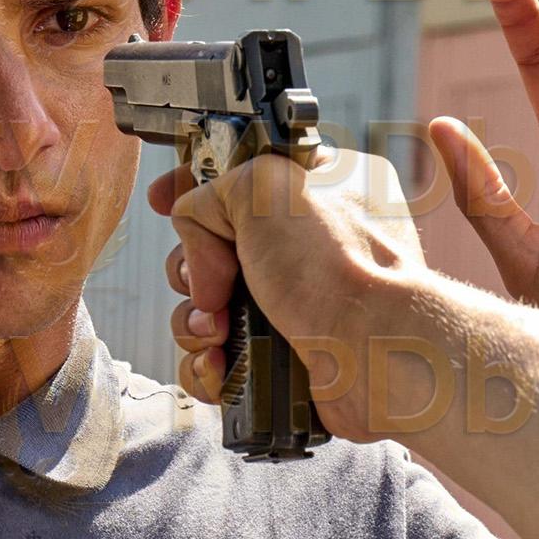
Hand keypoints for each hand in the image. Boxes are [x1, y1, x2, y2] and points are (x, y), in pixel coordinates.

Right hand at [151, 147, 429, 441]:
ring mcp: (298, 302)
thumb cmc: (337, 268)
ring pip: (210, 307)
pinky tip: (220, 366)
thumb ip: (215, 190)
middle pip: (215, 245)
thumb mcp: (264, 185)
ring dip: (195, 322)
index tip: (165, 198)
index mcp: (322, 187)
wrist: (374, 356)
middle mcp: (311, 244)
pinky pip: (223, 358)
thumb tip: (201, 242)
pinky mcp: (287, 356)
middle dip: (193, 267)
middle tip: (213, 283)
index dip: (196, 184)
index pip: (243, 172)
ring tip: (218, 332)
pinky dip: (210, 365)